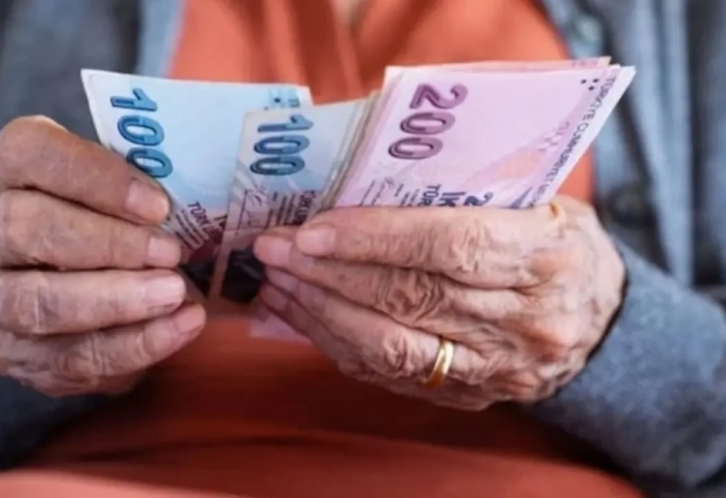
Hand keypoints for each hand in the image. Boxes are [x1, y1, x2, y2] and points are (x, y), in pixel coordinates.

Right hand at [0, 116, 205, 396]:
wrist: (97, 296)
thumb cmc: (126, 225)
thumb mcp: (133, 191)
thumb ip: (149, 185)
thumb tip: (201, 194)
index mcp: (17, 170)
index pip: (31, 153)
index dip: (94, 177)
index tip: (158, 205)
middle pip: (23, 227)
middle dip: (107, 243)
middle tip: (170, 254)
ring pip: (33, 301)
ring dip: (113, 300)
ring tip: (174, 295)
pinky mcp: (10, 352)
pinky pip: (64, 358)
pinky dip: (130, 346)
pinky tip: (177, 329)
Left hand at [253, 197, 624, 409]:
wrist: (604, 324)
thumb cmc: (560, 243)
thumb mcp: (539, 200)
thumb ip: (468, 188)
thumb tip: (366, 173)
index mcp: (547, 258)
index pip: (450, 247)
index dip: (375, 239)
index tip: (313, 229)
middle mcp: (524, 322)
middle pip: (409, 297)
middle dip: (330, 272)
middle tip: (273, 248)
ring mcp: (496, 368)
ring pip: (391, 345)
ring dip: (321, 311)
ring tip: (274, 280)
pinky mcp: (469, 395)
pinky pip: (389, 373)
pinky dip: (336, 342)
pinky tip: (300, 314)